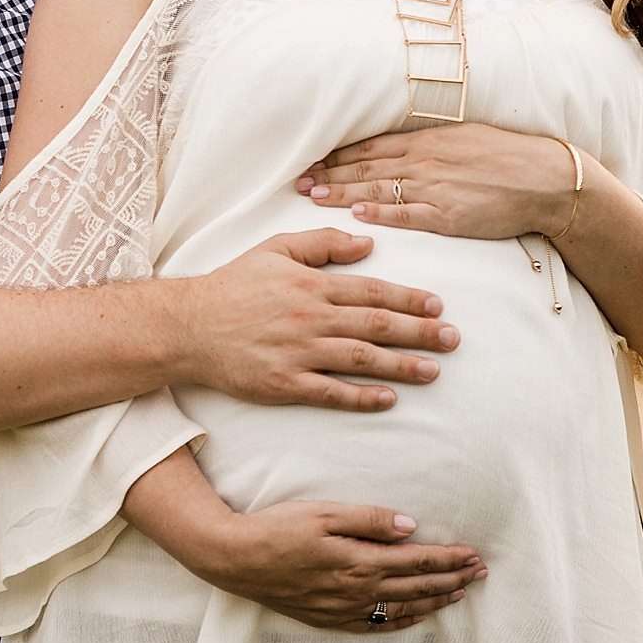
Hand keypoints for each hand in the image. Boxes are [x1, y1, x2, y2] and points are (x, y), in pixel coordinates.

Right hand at [179, 229, 459, 411]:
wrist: (189, 325)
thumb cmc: (234, 285)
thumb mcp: (276, 249)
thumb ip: (323, 242)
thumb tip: (368, 243)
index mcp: (311, 283)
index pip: (372, 291)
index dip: (408, 299)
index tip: (439, 306)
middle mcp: (310, 317)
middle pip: (375, 326)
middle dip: (419, 333)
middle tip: (453, 340)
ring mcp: (298, 352)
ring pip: (360, 360)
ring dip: (401, 366)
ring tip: (434, 371)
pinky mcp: (284, 384)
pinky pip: (331, 393)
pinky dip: (361, 396)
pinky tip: (388, 399)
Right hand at [180, 500, 486, 631]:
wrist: (237, 560)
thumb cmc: (278, 528)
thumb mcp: (323, 512)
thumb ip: (368, 519)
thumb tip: (410, 525)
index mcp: (359, 561)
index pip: (417, 560)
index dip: (449, 558)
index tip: (473, 553)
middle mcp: (357, 590)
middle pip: (416, 586)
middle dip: (452, 579)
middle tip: (480, 573)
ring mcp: (344, 609)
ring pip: (402, 608)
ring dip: (435, 600)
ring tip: (460, 593)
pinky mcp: (330, 618)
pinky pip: (377, 625)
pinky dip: (403, 621)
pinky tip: (416, 615)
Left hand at [295, 123, 573, 239]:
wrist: (544, 178)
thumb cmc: (506, 155)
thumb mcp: (464, 136)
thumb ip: (429, 142)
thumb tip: (401, 146)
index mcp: (427, 140)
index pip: (371, 147)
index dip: (338, 155)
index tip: (312, 160)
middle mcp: (424, 161)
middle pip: (365, 168)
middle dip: (329, 174)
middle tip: (298, 181)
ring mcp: (434, 189)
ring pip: (378, 191)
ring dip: (342, 194)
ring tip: (313, 196)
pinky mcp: (447, 216)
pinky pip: (407, 215)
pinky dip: (380, 215)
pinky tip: (355, 216)